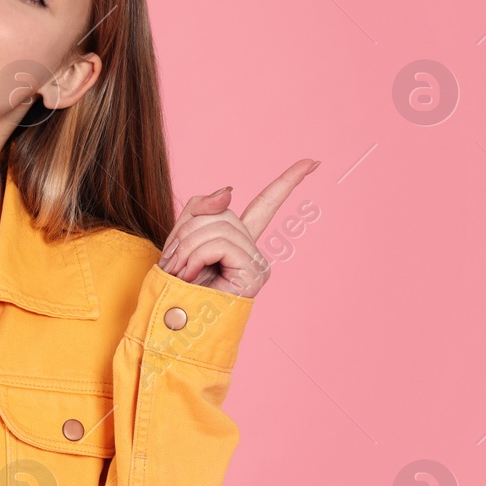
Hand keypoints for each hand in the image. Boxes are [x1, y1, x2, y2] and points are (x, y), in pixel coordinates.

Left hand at [156, 158, 319, 296]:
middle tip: (175, 263)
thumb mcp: (182, 236)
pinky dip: (197, 256)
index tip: (313, 161)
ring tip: (181, 273)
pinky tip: (191, 276)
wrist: (173, 324)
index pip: (267, 203)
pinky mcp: (254, 274)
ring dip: (188, 247)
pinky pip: (222, 244)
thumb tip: (230, 191)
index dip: (289, 180)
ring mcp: (257, 264)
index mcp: (239, 241)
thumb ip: (202, 209)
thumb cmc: (176, 286)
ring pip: (220, 227)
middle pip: (223, 213)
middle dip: (188, 232)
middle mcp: (254, 251)